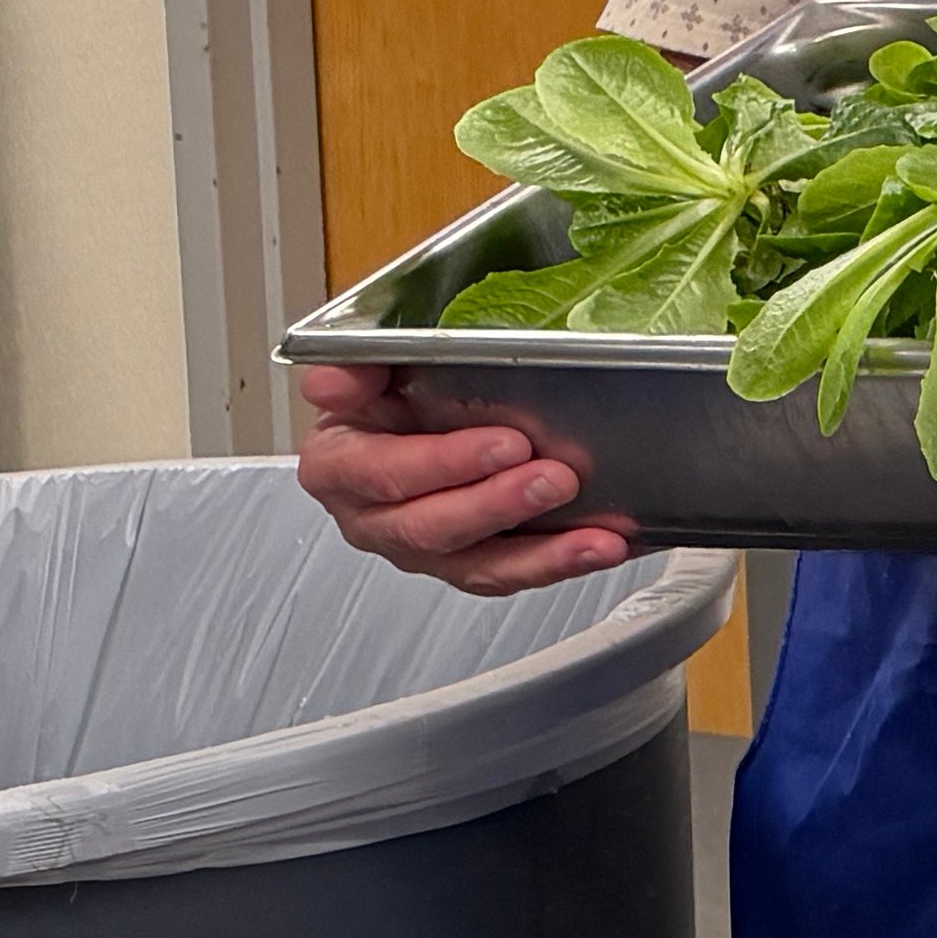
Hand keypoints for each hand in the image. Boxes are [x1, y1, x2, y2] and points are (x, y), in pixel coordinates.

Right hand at [292, 362, 641, 593]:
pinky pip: (515, 573)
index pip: (382, 473)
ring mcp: (424, 548)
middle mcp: (375, 516)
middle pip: (430, 528)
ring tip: (594, 537)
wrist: (415, 413)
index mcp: (341, 464)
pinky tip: (605, 546)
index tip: (507, 443)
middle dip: (498, 506)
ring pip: (477, 565)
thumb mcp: (372, 364)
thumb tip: (330, 383)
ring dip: (541, 553)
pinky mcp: (471, 562)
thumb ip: (354, 366)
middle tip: (555, 478)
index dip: (443, 463)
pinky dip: (563, 562)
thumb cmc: (393, 389)